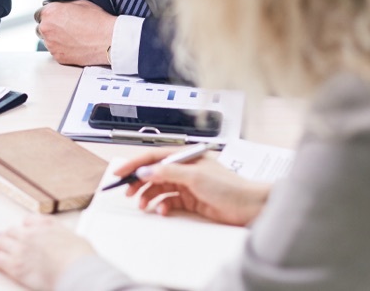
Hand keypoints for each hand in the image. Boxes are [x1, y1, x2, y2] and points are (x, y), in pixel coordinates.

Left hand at [0, 215, 96, 290]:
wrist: (74, 268)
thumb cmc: (78, 256)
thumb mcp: (71, 234)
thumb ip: (58, 229)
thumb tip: (53, 228)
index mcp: (44, 227)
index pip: (28, 221)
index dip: (23, 226)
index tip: (21, 228)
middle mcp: (30, 236)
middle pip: (11, 232)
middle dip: (5, 233)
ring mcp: (20, 250)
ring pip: (1, 243)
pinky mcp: (15, 266)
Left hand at [35, 0, 115, 66]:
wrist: (109, 40)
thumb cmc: (98, 21)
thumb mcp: (80, 3)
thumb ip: (64, 6)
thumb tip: (59, 8)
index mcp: (50, 12)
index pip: (40, 13)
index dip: (50, 15)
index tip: (56, 18)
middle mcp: (46, 28)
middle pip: (41, 27)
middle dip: (50, 27)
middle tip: (65, 28)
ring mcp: (51, 44)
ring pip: (47, 40)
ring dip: (55, 38)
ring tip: (72, 37)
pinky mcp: (58, 57)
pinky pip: (55, 51)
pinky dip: (62, 49)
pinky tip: (74, 45)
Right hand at [114, 149, 269, 225]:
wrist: (249, 206)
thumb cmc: (229, 186)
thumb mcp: (195, 176)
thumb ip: (168, 173)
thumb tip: (145, 171)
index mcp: (185, 156)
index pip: (154, 157)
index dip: (135, 164)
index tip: (120, 172)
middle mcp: (184, 169)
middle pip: (153, 173)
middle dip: (138, 182)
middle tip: (127, 192)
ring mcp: (187, 185)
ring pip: (159, 188)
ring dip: (149, 196)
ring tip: (143, 205)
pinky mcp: (191, 200)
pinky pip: (169, 202)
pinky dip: (162, 206)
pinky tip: (162, 211)